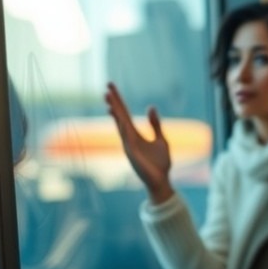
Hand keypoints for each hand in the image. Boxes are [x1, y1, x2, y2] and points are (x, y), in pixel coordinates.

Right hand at [104, 82, 173, 202]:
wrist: (161, 180)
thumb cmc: (160, 162)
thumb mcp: (160, 139)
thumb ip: (155, 124)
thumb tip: (151, 106)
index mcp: (135, 134)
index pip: (124, 114)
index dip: (118, 102)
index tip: (110, 88)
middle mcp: (129, 138)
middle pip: (119, 116)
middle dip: (114, 103)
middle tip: (106, 88)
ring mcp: (129, 146)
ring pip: (120, 125)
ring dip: (115, 113)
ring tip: (109, 99)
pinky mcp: (132, 154)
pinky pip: (127, 139)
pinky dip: (123, 129)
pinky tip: (120, 119)